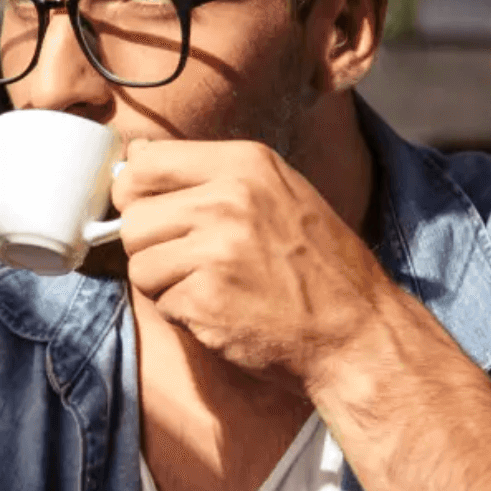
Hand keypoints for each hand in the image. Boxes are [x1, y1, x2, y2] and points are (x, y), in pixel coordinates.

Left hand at [114, 138, 393, 385]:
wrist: (356, 332)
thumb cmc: (318, 267)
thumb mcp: (278, 193)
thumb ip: (208, 175)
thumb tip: (135, 158)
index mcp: (246, 164)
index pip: (146, 163)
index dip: (135, 194)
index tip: (151, 214)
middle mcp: (229, 200)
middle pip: (133, 218)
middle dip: (151, 246)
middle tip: (191, 264)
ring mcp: (217, 250)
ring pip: (138, 263)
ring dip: (164, 284)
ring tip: (212, 288)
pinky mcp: (206, 298)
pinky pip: (158, 302)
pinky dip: (181, 314)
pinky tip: (221, 312)